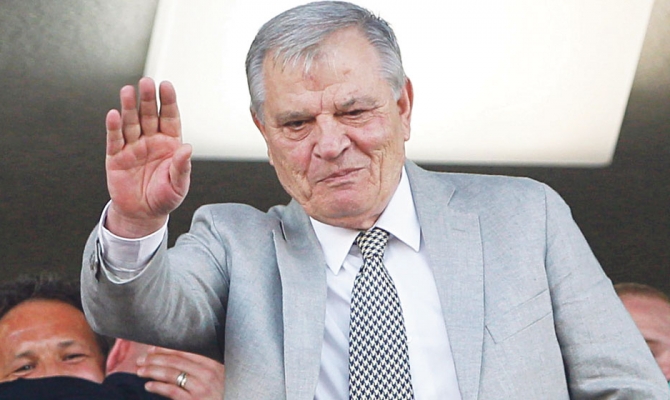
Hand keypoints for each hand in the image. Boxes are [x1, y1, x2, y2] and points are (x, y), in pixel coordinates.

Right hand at [105, 77, 191, 237]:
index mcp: (169, 143)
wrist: (143, 214)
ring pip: (130, 122)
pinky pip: (115, 140)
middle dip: (148, 99)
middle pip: (148, 115)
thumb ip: (182, 166)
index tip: (166, 86)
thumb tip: (188, 148)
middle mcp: (150, 140)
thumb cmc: (164, 197)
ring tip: (128, 91)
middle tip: (147, 82)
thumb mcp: (178, 185)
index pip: (169, 118)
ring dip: (129, 107)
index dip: (168, 102)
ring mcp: (132, 147)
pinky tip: (113, 114)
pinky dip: (113, 127)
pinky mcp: (116, 157)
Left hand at [136, 346, 224, 399]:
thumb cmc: (220, 393)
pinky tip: (148, 385)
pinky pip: (172, 391)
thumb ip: (201, 366)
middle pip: (175, 361)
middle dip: (155, 359)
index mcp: (212, 363)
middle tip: (141, 359)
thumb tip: (172, 357)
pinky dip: (158, 387)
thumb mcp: (216, 376)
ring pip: (171, 374)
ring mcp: (201, 387)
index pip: (184, 351)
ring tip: (140, 371)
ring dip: (152, 371)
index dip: (165, 349)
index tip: (152, 348)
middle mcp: (208, 373)